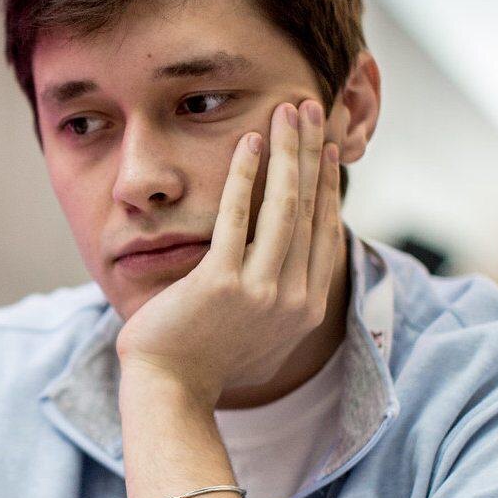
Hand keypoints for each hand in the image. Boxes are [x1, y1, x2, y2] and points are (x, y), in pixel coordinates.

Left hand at [115, 100, 341, 409]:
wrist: (170, 389)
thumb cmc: (207, 359)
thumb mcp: (262, 332)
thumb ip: (283, 296)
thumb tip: (293, 261)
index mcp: (307, 308)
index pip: (325, 231)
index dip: (327, 184)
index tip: (326, 147)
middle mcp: (294, 299)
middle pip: (310, 209)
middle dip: (312, 152)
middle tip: (313, 108)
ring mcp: (260, 292)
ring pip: (284, 206)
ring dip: (287, 152)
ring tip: (288, 110)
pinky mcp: (221, 283)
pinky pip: (236, 216)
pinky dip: (243, 174)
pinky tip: (248, 141)